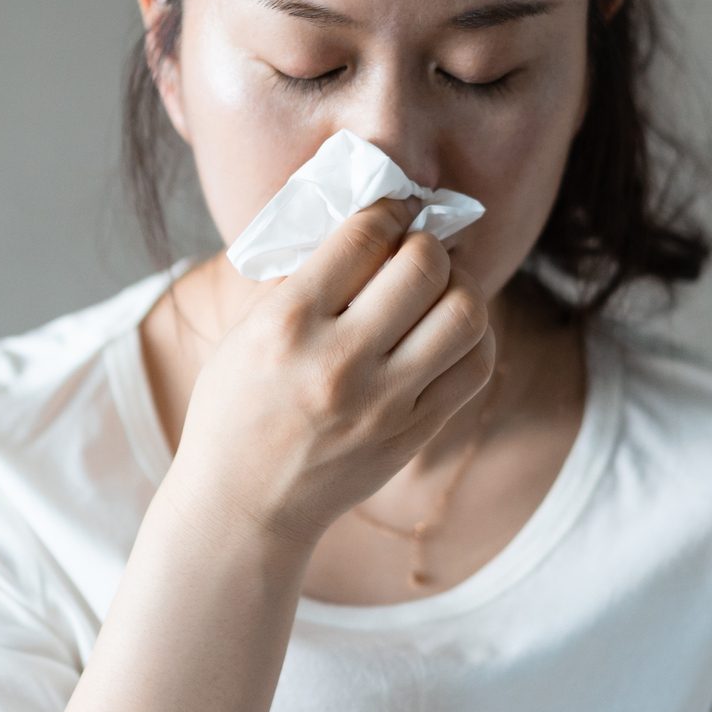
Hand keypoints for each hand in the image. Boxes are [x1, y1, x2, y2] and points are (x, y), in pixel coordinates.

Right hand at [167, 195, 496, 551]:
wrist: (245, 503)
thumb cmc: (236, 407)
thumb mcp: (246, 331)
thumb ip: (301, 278)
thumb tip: (364, 223)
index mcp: (286, 324)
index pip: (362, 236)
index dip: (389, 208)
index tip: (394, 208)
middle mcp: (338, 362)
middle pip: (423, 267)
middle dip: (427, 243)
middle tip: (416, 248)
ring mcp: (383, 403)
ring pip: (464, 314)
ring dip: (459, 285)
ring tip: (439, 288)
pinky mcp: (413, 434)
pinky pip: (474, 367)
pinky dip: (472, 335)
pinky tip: (449, 329)